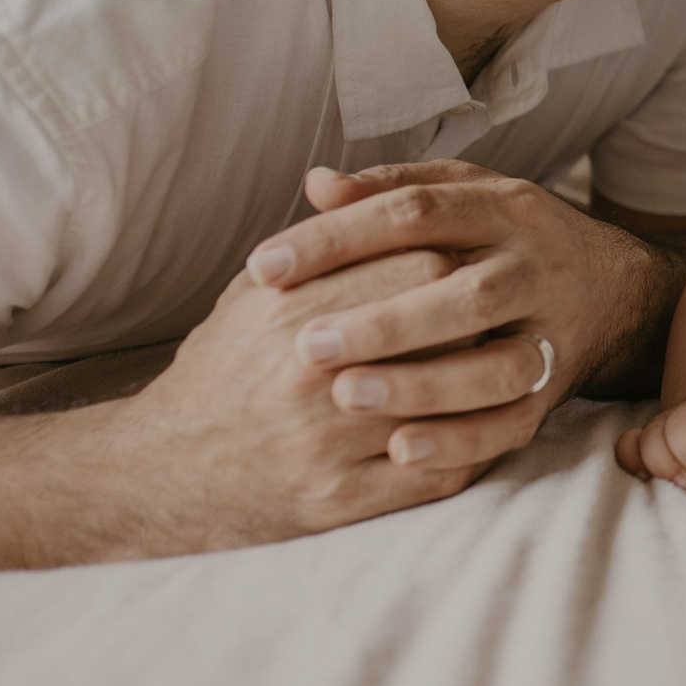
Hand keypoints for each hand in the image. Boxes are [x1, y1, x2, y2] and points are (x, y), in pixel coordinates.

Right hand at [109, 253, 548, 553]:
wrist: (161, 473)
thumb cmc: (221, 370)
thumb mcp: (252, 298)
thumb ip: (313, 246)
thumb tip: (350, 184)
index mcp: (293, 317)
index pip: (416, 266)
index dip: (454, 258)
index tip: (471, 257)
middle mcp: (310, 380)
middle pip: (442, 330)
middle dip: (482, 317)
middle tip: (512, 308)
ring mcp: (326, 446)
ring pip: (449, 405)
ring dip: (494, 383)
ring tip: (524, 361)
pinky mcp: (338, 502)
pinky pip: (435, 474)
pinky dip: (473, 447)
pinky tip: (489, 424)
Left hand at [241, 161, 661, 467]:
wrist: (613, 290)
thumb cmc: (505, 240)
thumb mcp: (461, 196)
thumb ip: (391, 189)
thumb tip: (317, 184)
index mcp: (501, 208)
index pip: (416, 212)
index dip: (339, 237)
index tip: (265, 267)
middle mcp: (534, 266)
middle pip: (465, 291)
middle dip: (385, 320)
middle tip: (304, 345)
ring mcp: (552, 331)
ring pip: (498, 363)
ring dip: (423, 384)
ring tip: (345, 397)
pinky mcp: (554, 388)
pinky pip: (513, 423)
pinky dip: (460, 441)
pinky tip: (399, 451)